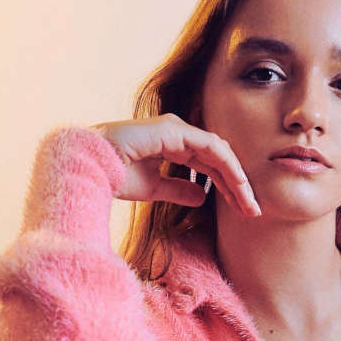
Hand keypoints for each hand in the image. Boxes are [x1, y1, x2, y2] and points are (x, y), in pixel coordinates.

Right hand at [89, 113, 260, 216]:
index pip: (210, 166)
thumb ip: (178, 189)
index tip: (242, 210)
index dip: (228, 187)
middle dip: (238, 186)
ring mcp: (176, 129)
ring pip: (219, 153)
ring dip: (236, 178)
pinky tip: (237, 185)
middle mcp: (178, 135)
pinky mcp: (173, 130)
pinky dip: (226, 165)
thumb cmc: (113, 176)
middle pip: (219, 160)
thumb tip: (201, 196)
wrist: (87, 167)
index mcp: (173, 146)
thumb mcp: (153, 188)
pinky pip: (210, 148)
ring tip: (249, 203)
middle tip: (253, 210)